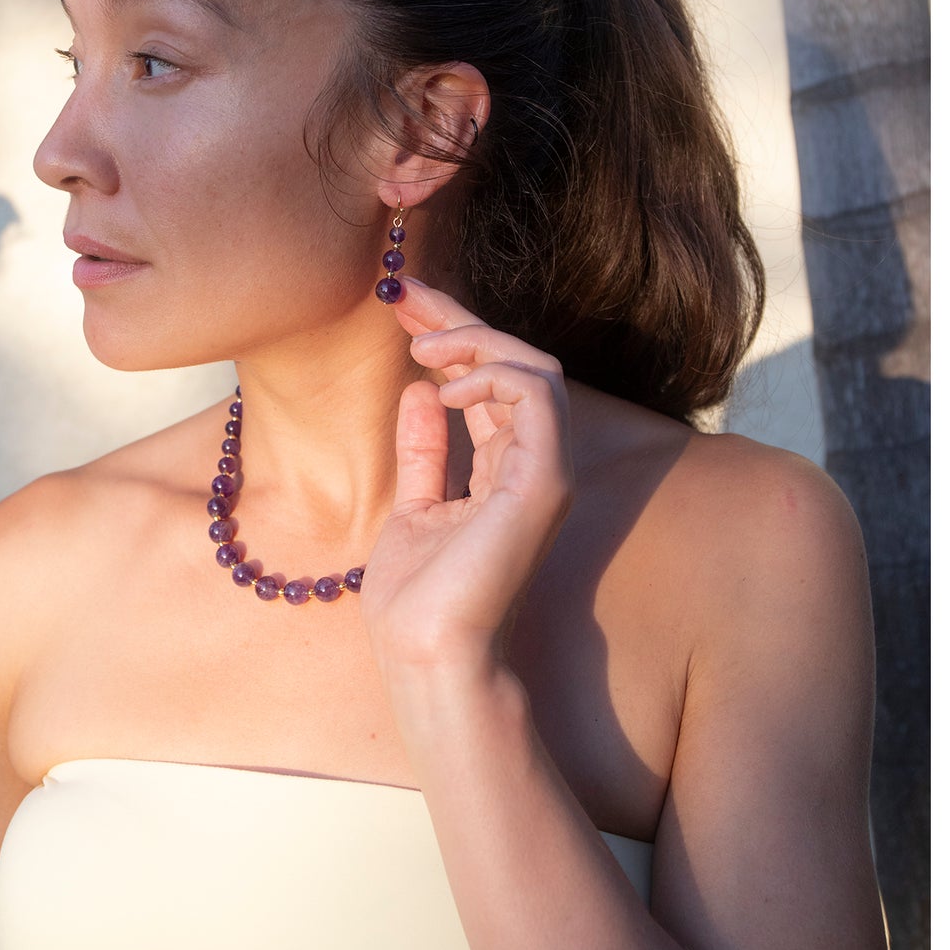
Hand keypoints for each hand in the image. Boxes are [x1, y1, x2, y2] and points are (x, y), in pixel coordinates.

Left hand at [361, 277, 575, 677]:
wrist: (428, 655)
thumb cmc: (419, 599)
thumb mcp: (414, 505)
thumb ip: (425, 450)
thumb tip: (421, 392)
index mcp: (506, 469)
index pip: (490, 381)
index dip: (452, 334)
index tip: (403, 303)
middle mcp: (534, 464)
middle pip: (515, 362)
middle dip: (459, 319)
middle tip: (404, 294)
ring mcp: (545, 472)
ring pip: (536, 369)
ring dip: (477, 341)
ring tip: (423, 347)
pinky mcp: (544, 482)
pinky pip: (536, 397)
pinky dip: (492, 376)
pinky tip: (442, 388)